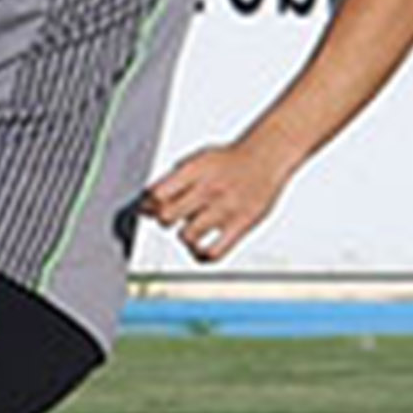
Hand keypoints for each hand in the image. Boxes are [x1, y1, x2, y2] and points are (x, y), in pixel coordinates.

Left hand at [140, 138, 292, 265]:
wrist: (267, 157)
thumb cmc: (229, 161)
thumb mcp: (197, 160)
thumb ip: (172, 182)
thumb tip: (145, 206)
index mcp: (194, 170)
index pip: (156, 194)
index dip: (149, 204)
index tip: (152, 208)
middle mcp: (208, 189)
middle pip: (166, 217)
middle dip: (165, 220)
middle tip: (175, 217)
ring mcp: (225, 208)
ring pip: (186, 237)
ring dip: (185, 237)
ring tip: (193, 230)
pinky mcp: (241, 225)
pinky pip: (213, 252)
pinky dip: (201, 255)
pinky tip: (201, 249)